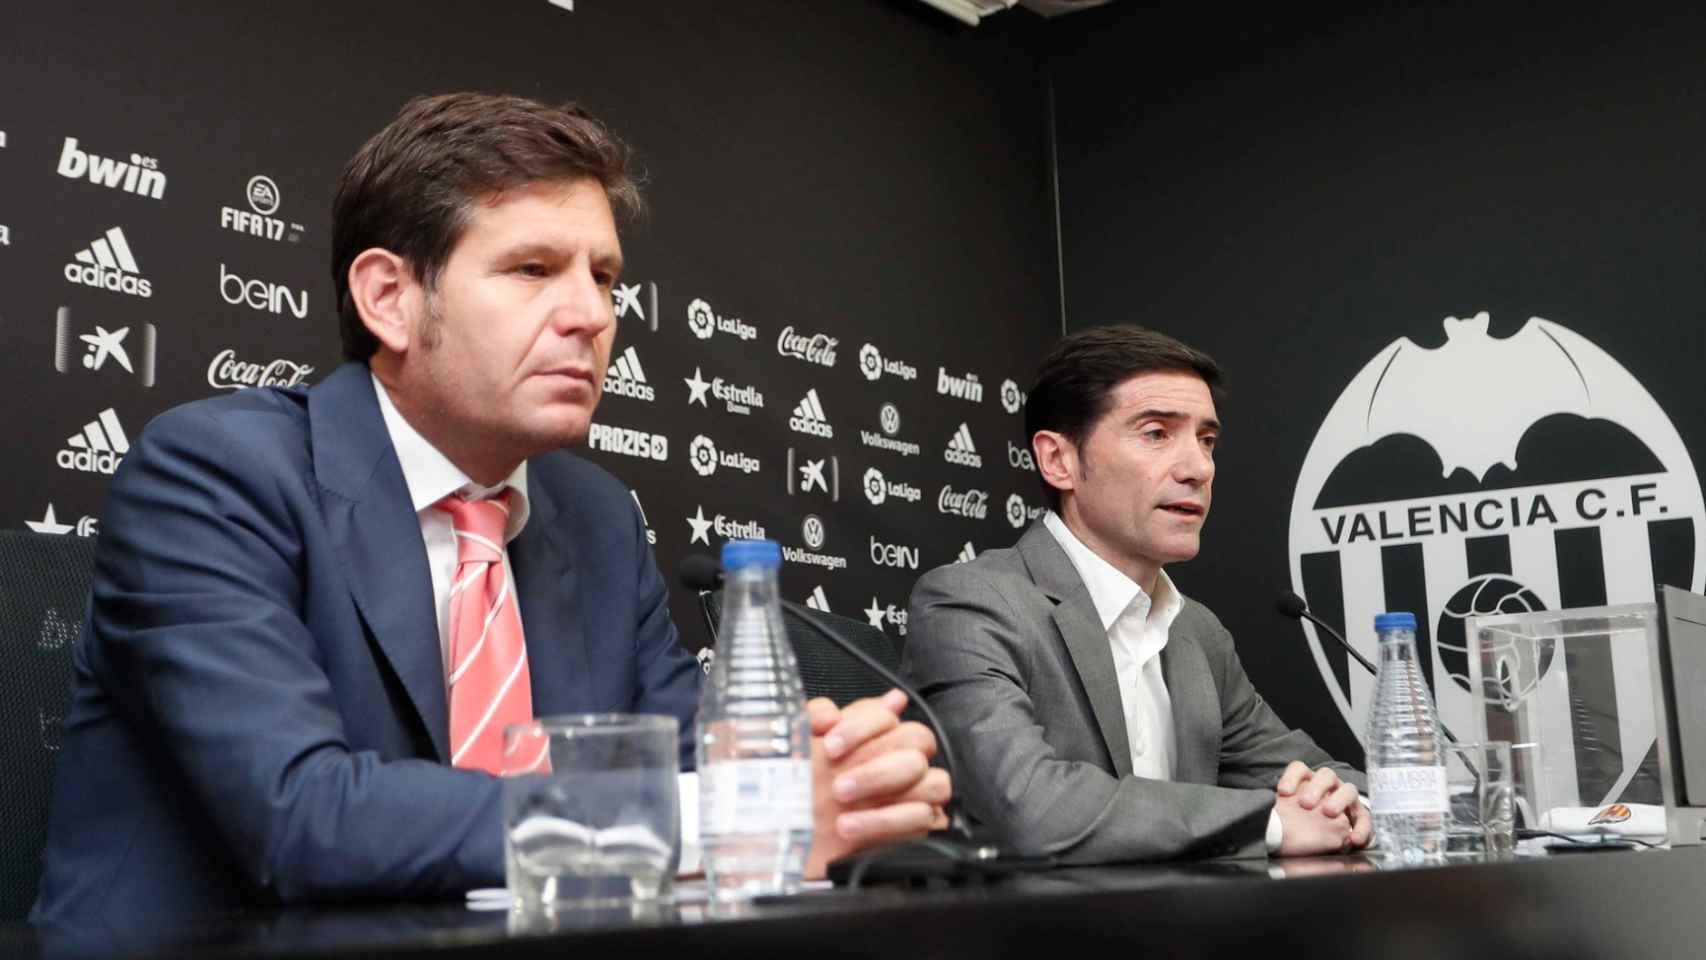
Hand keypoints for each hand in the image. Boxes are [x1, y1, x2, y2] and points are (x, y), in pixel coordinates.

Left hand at [802, 690, 951, 878]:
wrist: (782, 838)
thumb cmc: (791, 789)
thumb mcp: (794, 747)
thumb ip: (811, 720)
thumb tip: (833, 713)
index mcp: (872, 735)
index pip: (889, 715)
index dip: (861, 727)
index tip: (830, 747)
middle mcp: (896, 759)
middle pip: (918, 741)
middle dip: (874, 765)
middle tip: (838, 786)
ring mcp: (911, 793)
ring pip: (932, 779)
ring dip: (885, 791)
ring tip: (843, 806)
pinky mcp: (914, 827)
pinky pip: (924, 818)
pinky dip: (888, 820)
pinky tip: (853, 826)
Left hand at [1274, 761, 1370, 853]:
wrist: (1322, 836)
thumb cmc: (1301, 822)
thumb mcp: (1289, 815)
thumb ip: (1281, 812)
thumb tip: (1262, 811)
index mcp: (1309, 780)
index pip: (1300, 769)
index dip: (1292, 777)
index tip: (1282, 793)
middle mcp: (1330, 785)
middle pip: (1326, 775)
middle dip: (1316, 787)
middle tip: (1305, 803)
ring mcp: (1346, 798)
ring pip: (1347, 790)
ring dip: (1338, 800)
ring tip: (1329, 813)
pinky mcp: (1360, 815)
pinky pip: (1365, 818)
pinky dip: (1361, 828)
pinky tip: (1354, 839)